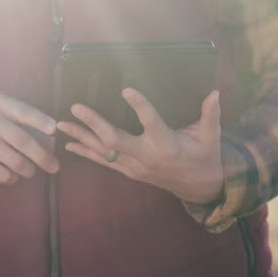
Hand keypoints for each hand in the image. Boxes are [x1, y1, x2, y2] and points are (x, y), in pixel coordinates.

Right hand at [0, 93, 59, 184]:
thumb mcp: (7, 115)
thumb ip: (29, 125)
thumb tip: (53, 144)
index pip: (22, 111)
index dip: (39, 120)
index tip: (54, 128)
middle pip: (22, 141)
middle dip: (43, 156)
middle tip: (55, 166)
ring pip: (16, 162)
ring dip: (29, 170)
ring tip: (31, 169)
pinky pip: (4, 175)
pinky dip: (14, 177)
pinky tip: (13, 173)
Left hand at [57, 88, 224, 204]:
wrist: (199, 187)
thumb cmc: (205, 156)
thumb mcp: (211, 136)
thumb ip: (211, 114)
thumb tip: (216, 92)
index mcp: (167, 144)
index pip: (151, 122)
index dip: (140, 106)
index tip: (126, 89)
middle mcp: (147, 157)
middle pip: (115, 141)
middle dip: (94, 124)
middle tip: (76, 107)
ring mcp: (136, 167)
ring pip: (104, 152)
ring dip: (82, 137)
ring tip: (61, 124)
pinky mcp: (130, 172)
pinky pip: (104, 162)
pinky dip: (86, 152)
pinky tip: (69, 143)